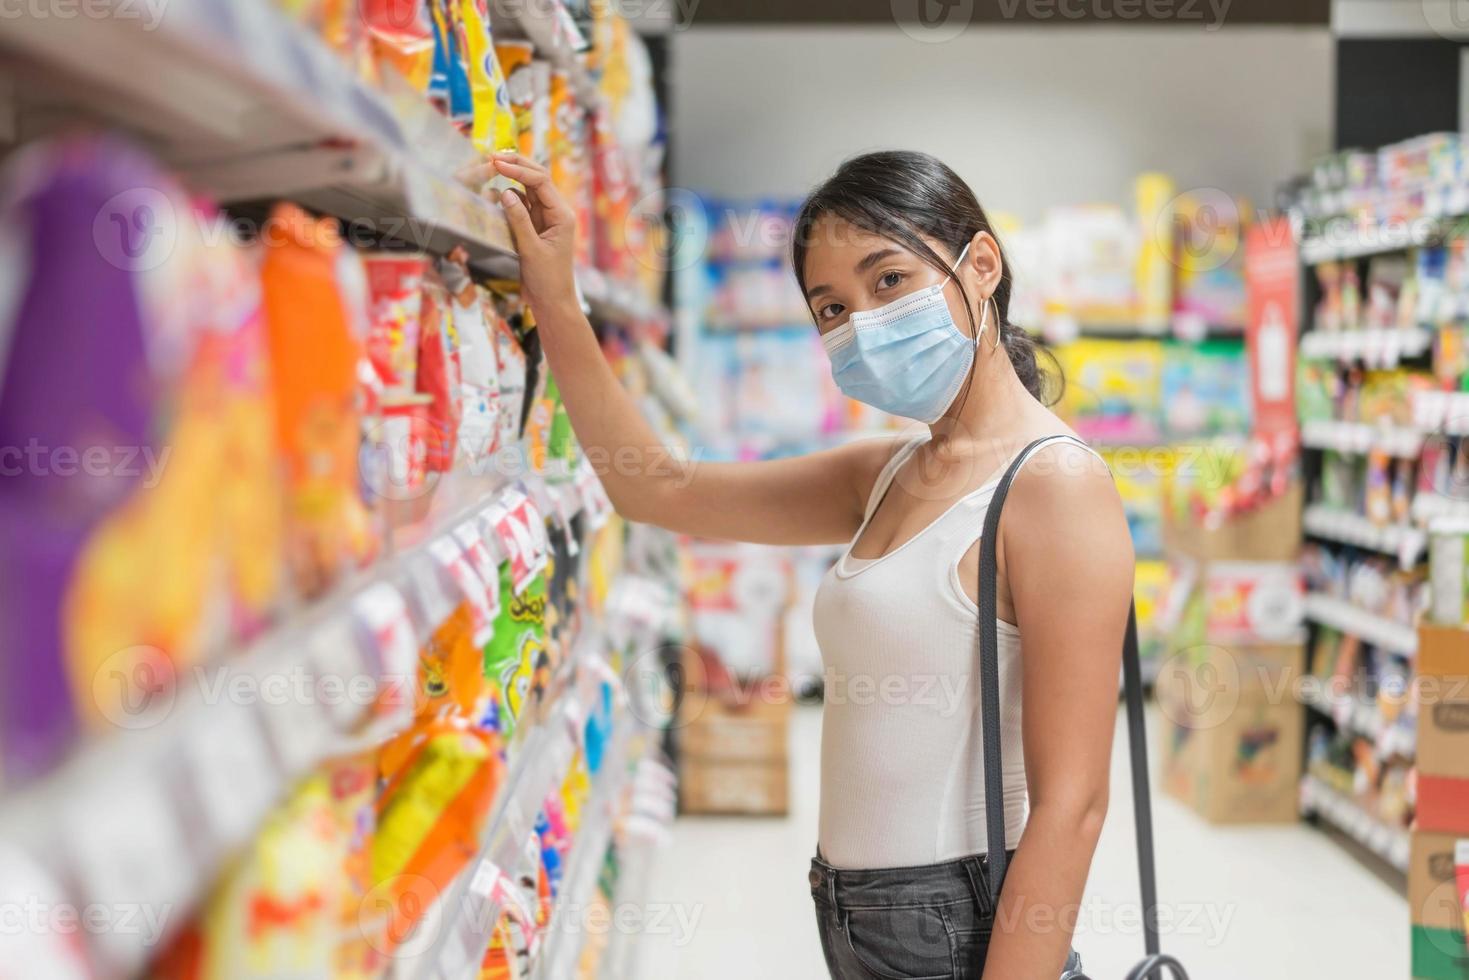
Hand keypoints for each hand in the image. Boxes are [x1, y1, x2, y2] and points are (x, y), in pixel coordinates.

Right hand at [490, 152, 578, 318]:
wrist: (551, 302)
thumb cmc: (547, 280)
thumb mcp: (530, 250)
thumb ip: (518, 220)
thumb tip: (504, 192)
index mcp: (561, 215)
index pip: (540, 182)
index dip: (518, 170)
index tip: (496, 163)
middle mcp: (555, 212)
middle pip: (536, 179)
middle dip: (516, 166)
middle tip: (491, 156)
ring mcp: (544, 219)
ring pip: (528, 190)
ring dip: (511, 178)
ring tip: (489, 167)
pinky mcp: (534, 228)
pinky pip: (521, 206)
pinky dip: (508, 197)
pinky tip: (493, 193)